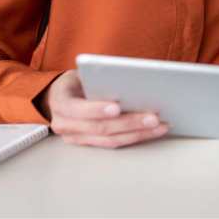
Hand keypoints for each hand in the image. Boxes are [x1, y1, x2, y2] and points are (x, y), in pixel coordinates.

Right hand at [34, 70, 169, 147]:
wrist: (59, 97)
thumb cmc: (75, 83)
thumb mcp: (81, 74)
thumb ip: (97, 79)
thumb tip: (128, 80)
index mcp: (61, 103)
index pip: (77, 109)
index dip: (97, 109)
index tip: (117, 106)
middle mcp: (65, 125)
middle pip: (100, 128)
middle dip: (129, 123)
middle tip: (153, 117)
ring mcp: (76, 138)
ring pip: (110, 140)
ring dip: (138, 134)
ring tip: (159, 126)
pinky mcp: (89, 145)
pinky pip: (114, 144)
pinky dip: (135, 137)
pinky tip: (152, 131)